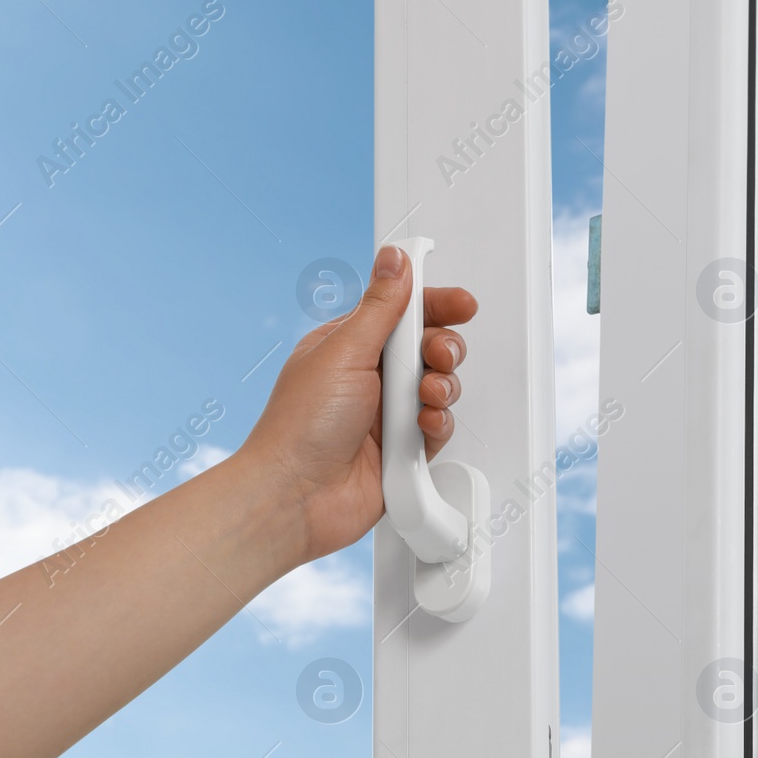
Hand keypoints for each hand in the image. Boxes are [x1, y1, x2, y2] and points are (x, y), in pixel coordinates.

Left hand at [241, 245, 477, 565]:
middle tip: (433, 356)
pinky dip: (437, 424)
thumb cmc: (299, 428)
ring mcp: (386, 415)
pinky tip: (421, 427)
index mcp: (349, 345)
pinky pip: (439, 427)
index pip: (402, 312)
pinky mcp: (402, 450)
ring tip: (422, 397)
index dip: (435, 304)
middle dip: (441, 349)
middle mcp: (369, 378)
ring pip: (439, 387)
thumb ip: (379, 306)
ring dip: (440, 388)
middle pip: (428, 348)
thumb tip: (394, 261)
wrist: (296, 497)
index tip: (461, 303)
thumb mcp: (343, 351)